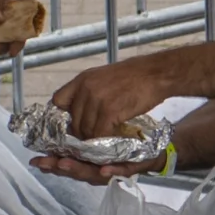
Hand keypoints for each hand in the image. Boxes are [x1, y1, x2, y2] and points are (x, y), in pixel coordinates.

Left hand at [50, 57, 171, 138]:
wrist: (155, 73)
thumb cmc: (135, 76)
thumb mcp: (104, 77)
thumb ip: (90, 91)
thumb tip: (81, 109)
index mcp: (82, 79)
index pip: (58, 100)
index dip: (64, 115)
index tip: (73, 123)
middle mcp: (85, 88)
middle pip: (73, 121)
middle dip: (81, 133)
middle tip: (92, 138)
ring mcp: (96, 99)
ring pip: (85, 130)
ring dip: (94, 139)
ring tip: (103, 142)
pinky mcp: (109, 111)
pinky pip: (99, 133)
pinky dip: (105, 140)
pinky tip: (113, 139)